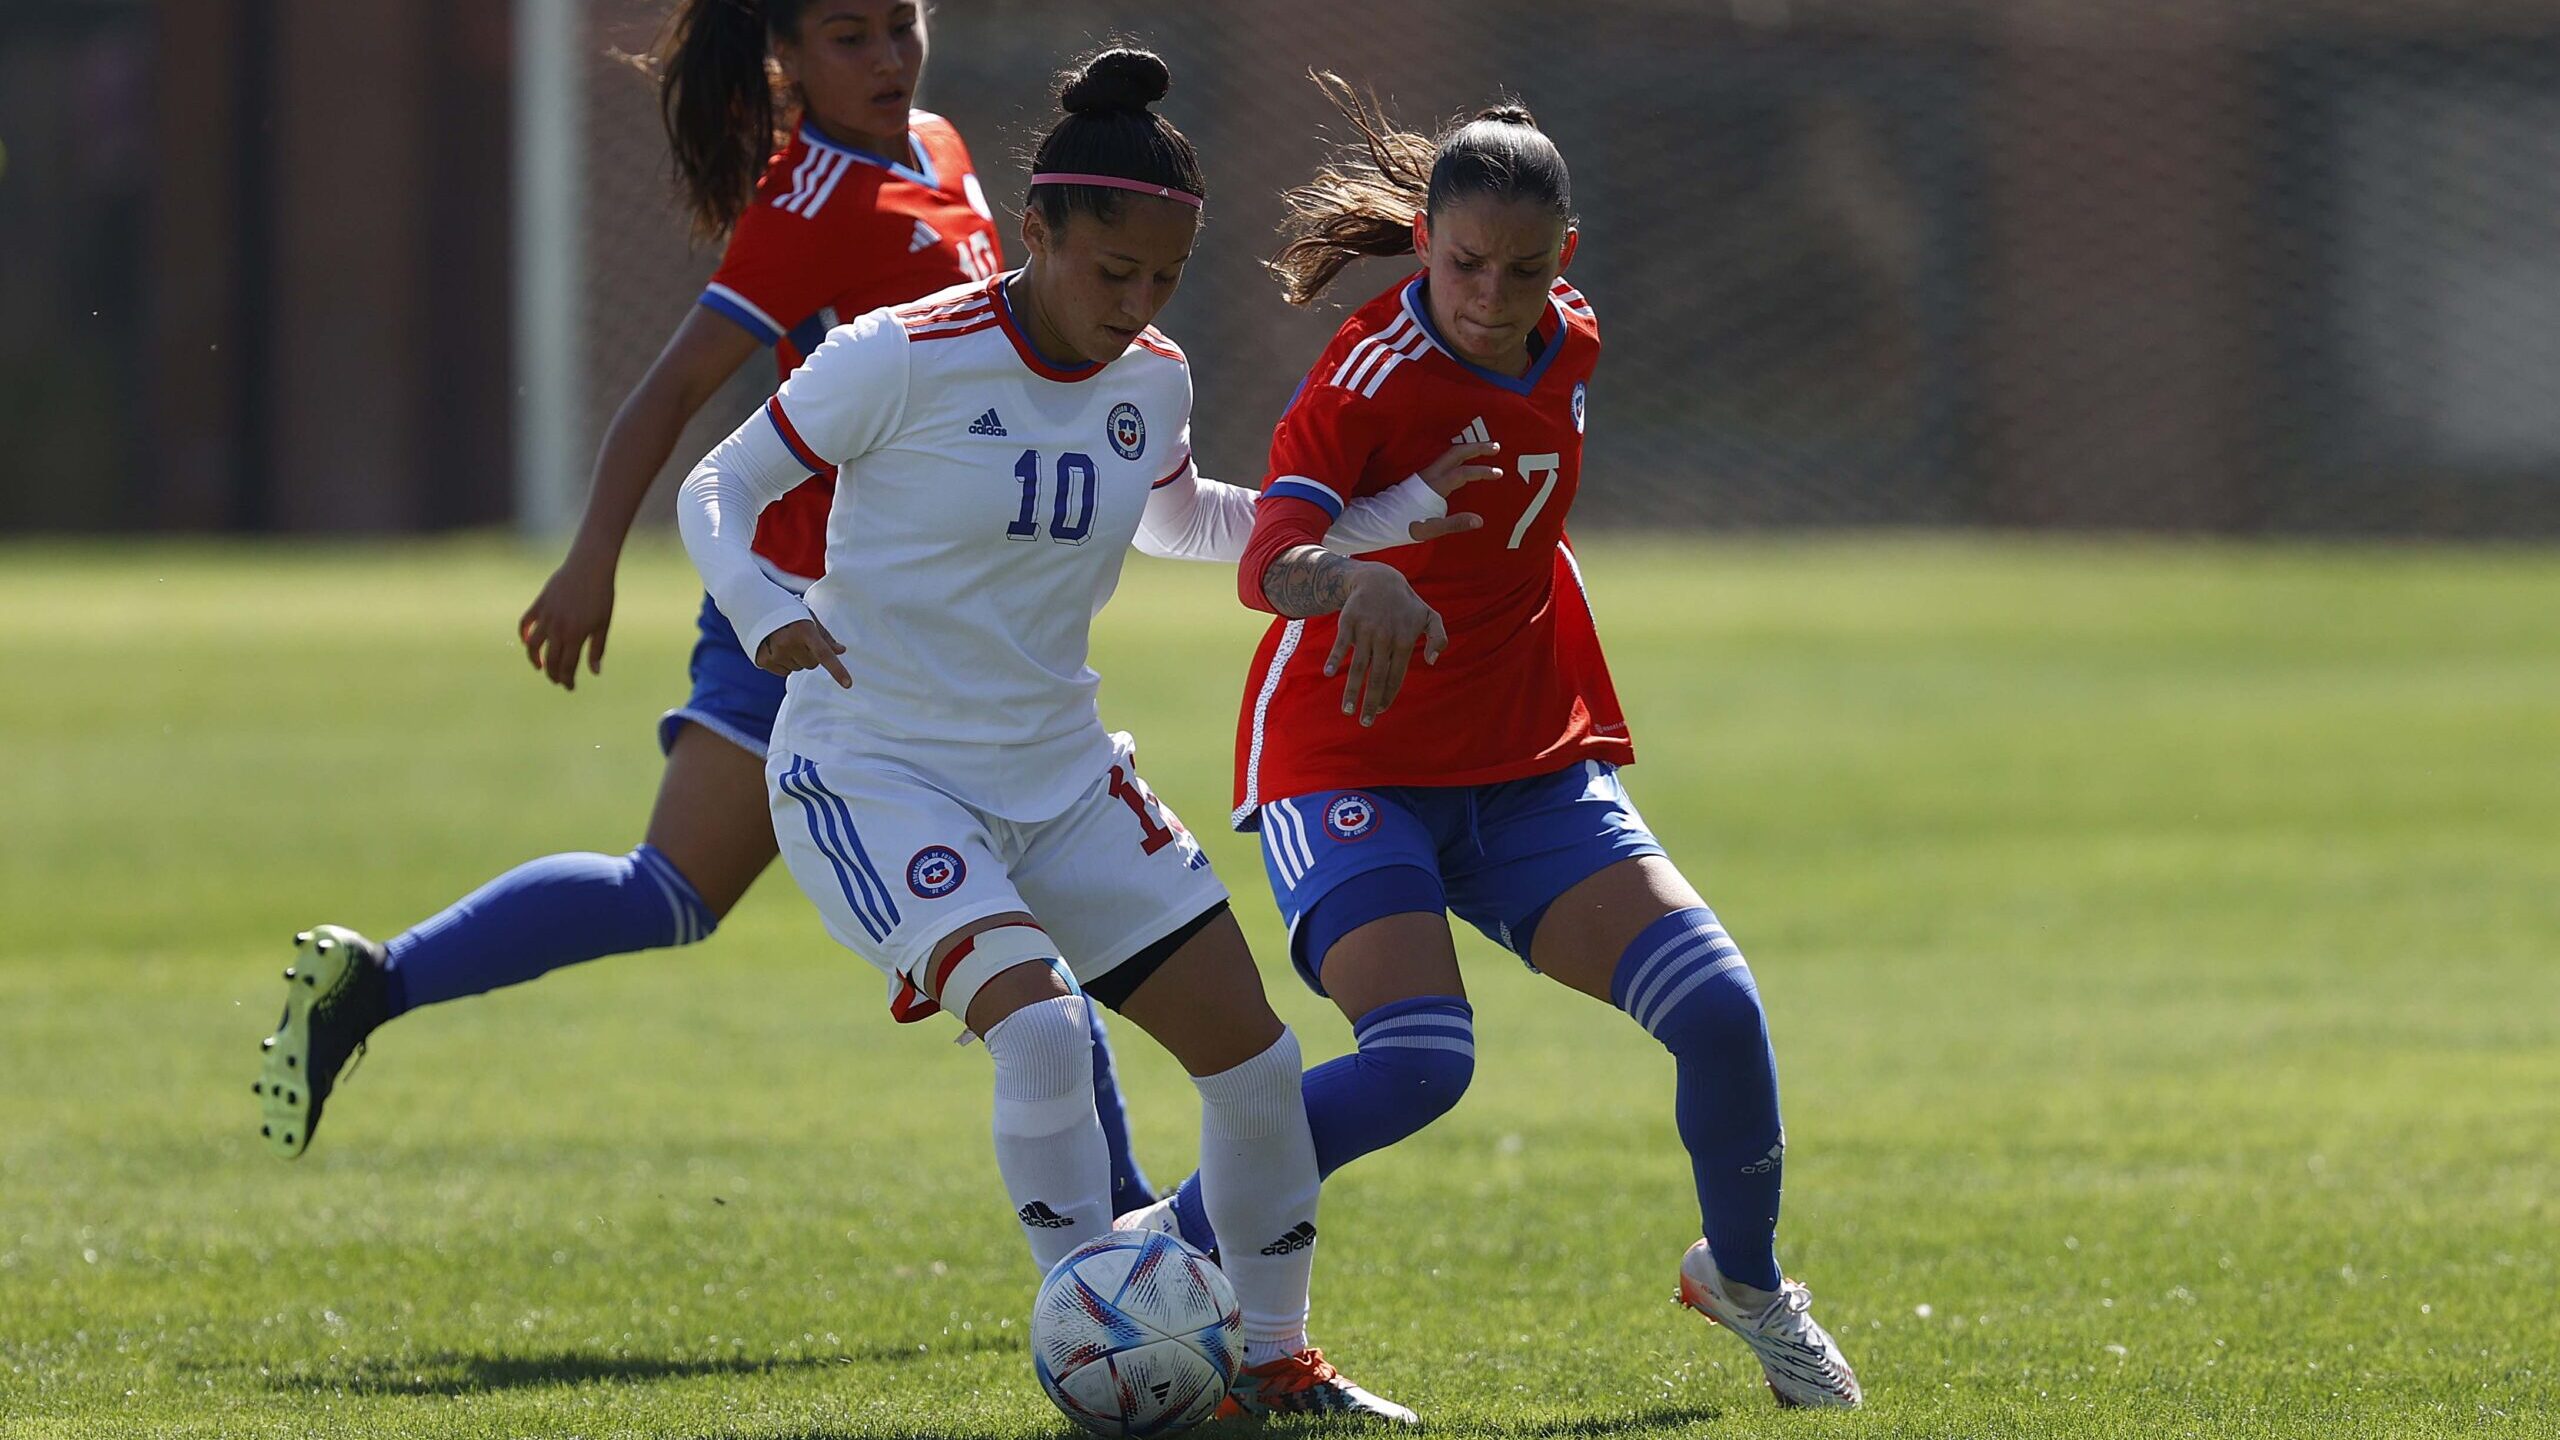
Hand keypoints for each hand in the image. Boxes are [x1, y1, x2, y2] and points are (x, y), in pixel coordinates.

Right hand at [518, 553, 616, 690]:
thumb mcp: (603, 624)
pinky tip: (527, 642)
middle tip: (557, 680)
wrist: (590, 567)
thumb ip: (597, 649)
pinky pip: (525, 623)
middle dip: (553, 674)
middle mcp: (558, 628)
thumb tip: (594, 673)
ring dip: (534, 659)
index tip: (570, 687)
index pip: (567, 666)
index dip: (567, 680)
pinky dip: (523, 634)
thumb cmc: (602, 596)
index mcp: (576, 635)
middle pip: (550, 659)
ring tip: (540, 666)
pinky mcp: (539, 604)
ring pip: (532, 645)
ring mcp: (546, 616)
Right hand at [755, 617, 851, 687]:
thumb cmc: (786, 610)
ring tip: (784, 640)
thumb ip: (825, 636)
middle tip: (799, 639)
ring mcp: (775, 653)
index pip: (824, 654)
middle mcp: (789, 643)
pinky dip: (783, 663)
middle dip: (809, 655)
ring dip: (796, 658)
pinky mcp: (763, 660)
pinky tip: (775, 647)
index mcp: (804, 630)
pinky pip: (784, 672)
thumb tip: (841, 651)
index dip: (837, 670)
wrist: (752, 604)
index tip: (848, 684)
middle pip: (812, 664)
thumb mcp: (807, 617)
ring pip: (797, 668)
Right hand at [1325, 562, 1444, 725]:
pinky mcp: (1349, 622)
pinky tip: (1328, 673)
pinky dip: (1334, 658)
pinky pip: (1341, 644)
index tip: (1381, 711)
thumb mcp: (1430, 617)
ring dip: (1351, 690)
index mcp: (1405, 641)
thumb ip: (1439, 638)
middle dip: (1371, 703)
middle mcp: (1385, 638)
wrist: (1379, 579)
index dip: (1389, 696)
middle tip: (1366, 722)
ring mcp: (1366, 630)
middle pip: (1377, 677)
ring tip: (1347, 711)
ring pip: (1358, 666)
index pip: (1396, 676)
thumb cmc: (1406, 604)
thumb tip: (1432, 662)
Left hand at [1406, 439, 1502, 541]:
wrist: (1380, 519)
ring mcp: (1425, 473)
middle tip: (1496, 447)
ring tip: (1485, 449)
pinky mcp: (1422, 476)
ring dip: (1468, 449)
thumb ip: (1454, 524)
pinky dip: (1459, 455)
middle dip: (1477, 448)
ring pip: (1450, 454)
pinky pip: (1445, 460)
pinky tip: (1465, 460)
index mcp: (1434, 486)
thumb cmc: (1404, 525)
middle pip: (1456, 453)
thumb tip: (1479, 520)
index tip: (1498, 473)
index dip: (1482, 472)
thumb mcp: (1429, 530)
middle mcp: (1430, 474)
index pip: (1463, 473)